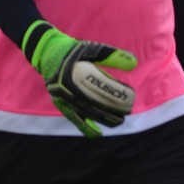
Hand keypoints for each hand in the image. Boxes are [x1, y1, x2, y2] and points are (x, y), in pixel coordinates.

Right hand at [24, 21, 136, 137]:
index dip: (115, 94)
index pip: (98, 87)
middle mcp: (65, 88)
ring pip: (84, 112)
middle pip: (92, 102)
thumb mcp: (93, 49)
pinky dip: (85, 127)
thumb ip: (112, 55)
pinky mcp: (61, 104)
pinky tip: (97, 134)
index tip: (129, 96)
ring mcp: (62, 98)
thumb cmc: (74, 50)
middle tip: (127, 111)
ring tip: (118, 121)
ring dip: (102, 118)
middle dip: (111, 108)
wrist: (49, 54)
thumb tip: (135, 63)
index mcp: (73, 73)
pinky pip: (74, 118)